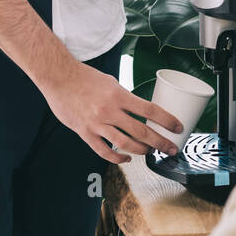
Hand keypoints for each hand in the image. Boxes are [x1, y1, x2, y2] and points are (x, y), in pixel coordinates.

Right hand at [41, 61, 184, 163]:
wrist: (58, 78)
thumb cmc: (84, 77)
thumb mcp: (110, 82)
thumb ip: (123, 97)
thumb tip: (137, 109)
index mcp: (119, 95)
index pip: (150, 110)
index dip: (167, 121)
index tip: (177, 127)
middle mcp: (110, 111)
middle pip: (142, 131)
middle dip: (160, 142)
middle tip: (170, 148)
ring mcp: (97, 124)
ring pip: (125, 144)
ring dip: (142, 151)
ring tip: (150, 152)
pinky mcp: (85, 132)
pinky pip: (104, 151)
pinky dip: (118, 158)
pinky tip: (126, 158)